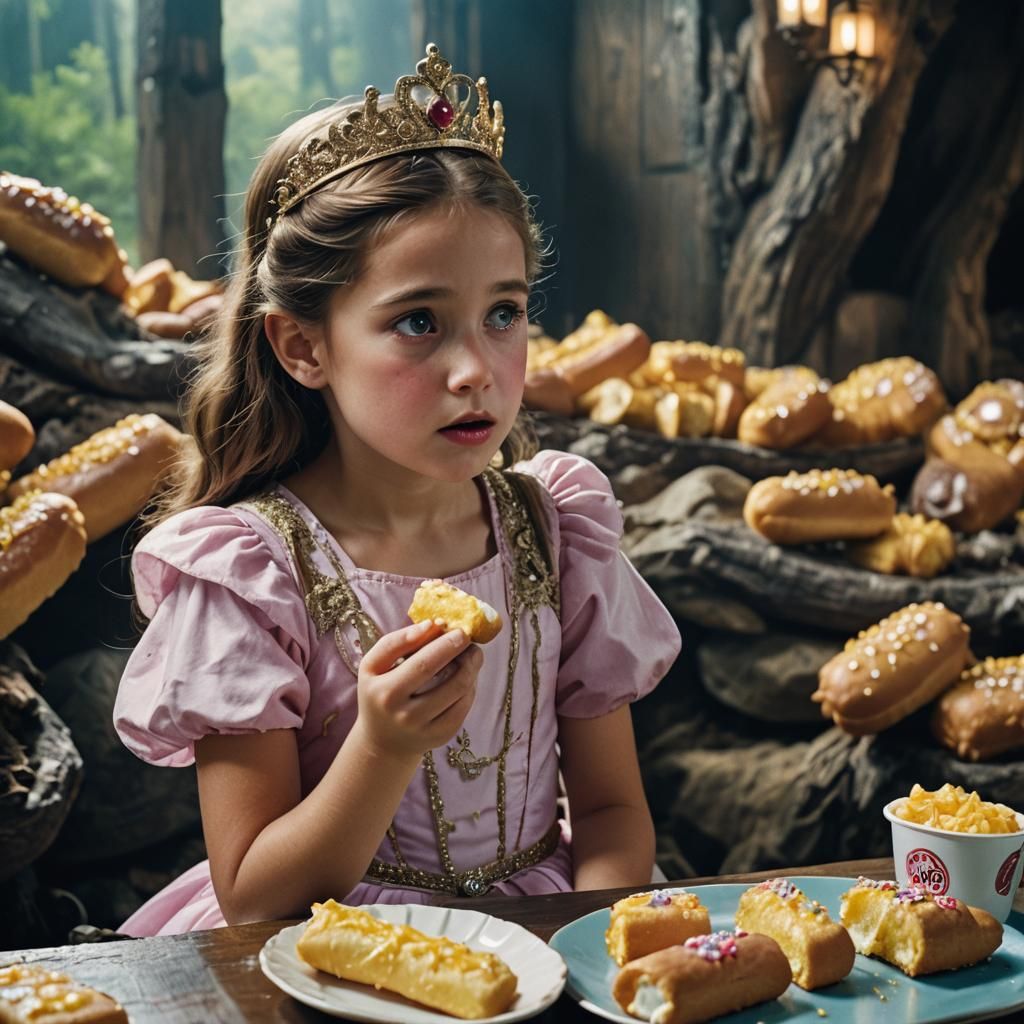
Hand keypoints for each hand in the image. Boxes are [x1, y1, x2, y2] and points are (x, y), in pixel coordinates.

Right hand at [355, 620, 482, 760]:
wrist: (382, 741)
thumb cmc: (378, 693)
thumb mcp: (372, 666)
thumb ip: (396, 642)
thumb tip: (430, 625)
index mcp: (386, 693)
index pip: (423, 664)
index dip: (446, 645)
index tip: (458, 630)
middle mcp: (405, 715)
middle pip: (450, 680)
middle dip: (466, 655)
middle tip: (469, 638)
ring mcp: (426, 729)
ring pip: (461, 692)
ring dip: (472, 668)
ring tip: (470, 655)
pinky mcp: (441, 736)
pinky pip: (464, 706)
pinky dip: (470, 686)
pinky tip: (466, 676)